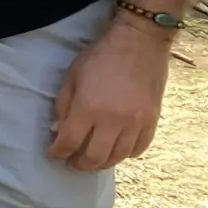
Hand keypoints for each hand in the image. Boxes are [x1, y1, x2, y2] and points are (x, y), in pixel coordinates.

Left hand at [48, 14, 171, 170]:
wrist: (139, 43)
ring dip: (102, 163)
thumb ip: (63, 106)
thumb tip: (57, 130)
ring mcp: (136, 123)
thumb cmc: (100, 57)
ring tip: (92, 159)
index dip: (58, 152)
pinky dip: (126, 154)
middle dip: (79, 164)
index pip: (69, 142)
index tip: (54, 153)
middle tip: (73, 162)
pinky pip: (139, 148)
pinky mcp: (152, 121)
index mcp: (89, 108)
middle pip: (94, 157)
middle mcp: (113, 121)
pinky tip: (117, 150)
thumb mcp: (72, 77)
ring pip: (117, 157)